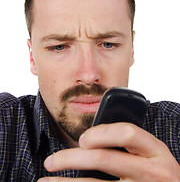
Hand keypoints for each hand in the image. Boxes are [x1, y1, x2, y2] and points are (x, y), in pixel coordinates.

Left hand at [38, 123, 179, 180]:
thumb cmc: (155, 168)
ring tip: (46, 180)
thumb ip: (128, 140)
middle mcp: (152, 172)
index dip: (101, 133)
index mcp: (155, 150)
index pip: (127, 133)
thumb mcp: (149, 151)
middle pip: (104, 159)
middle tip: (51, 161)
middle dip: (70, 158)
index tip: (82, 139)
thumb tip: (89, 136)